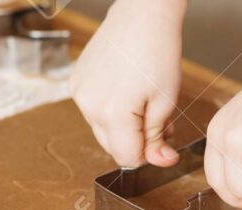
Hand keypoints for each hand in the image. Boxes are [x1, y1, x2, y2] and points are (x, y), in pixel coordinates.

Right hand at [70, 0, 185, 166]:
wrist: (142, 15)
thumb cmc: (158, 51)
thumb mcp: (165, 101)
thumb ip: (157, 137)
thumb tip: (159, 161)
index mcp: (112, 113)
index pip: (127, 158)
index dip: (148, 155)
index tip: (163, 142)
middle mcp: (89, 106)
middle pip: (113, 147)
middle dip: (137, 140)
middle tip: (158, 119)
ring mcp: (79, 93)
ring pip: (103, 130)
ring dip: (123, 126)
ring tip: (143, 102)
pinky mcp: (76, 82)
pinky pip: (93, 110)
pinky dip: (110, 109)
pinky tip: (126, 90)